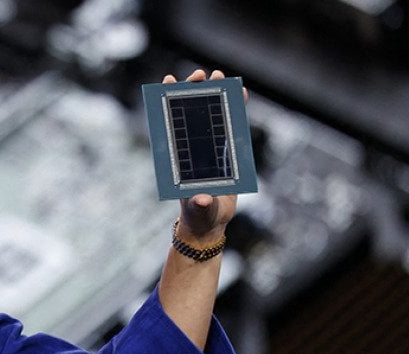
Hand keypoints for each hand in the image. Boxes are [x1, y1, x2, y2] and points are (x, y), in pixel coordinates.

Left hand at [163, 68, 245, 243]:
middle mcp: (192, 149)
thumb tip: (203, 197)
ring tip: (218, 75)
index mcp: (179, 156)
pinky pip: (229, 126)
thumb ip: (201, 203)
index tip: (168, 82)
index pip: (171, 124)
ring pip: (210, 116)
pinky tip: (240, 93)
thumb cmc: (200, 215)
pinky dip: (235, 110)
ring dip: (214, 95)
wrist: (210, 223)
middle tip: (200, 74)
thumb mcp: (200, 209)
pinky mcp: (225, 152)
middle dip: (194, 92)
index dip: (169, 103)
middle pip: (190, 114)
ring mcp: (208, 148)